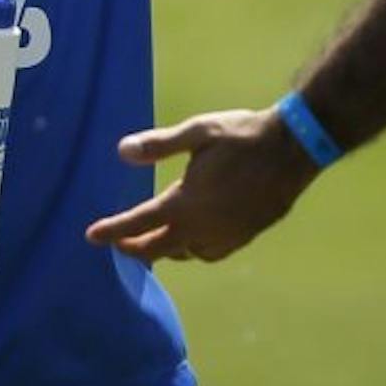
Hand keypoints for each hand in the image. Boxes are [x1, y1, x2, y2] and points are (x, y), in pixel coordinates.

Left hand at [84, 106, 319, 263]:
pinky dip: (195, 251)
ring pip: (188, 254)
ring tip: (155, 241)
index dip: (114, 230)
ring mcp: (228, 235)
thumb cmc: (243, 135)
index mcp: (187, 203)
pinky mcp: (246, 235)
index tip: (91, 236)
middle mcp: (204, 227)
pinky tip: (194, 239)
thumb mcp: (198, 131)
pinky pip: (212, 253)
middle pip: (161, 248)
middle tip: (119, 244)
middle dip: (136, 248)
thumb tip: (122, 152)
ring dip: (167, 251)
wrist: (294, 149)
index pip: (141, 223)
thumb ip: (159, 145)